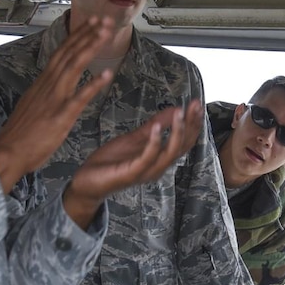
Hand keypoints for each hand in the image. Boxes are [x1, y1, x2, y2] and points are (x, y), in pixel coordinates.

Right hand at [0, 17, 117, 189]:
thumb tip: (54, 84)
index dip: (77, 36)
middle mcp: (48, 85)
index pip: (62, 52)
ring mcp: (54, 99)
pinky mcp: (60, 116)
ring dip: (90, 48)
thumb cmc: (20, 134)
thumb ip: (45, 92)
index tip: (91, 22)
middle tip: (104, 19)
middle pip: (69, 53)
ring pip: (73, 67)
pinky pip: (79, 98)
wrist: (8, 152)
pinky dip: (93, 85)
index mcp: (43, 83)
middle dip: (87, 34)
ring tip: (105, 33)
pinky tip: (106, 75)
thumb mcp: (32, 104)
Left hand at [61, 100, 204, 226]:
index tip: (197, 103)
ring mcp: (146, 171)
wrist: (87, 181)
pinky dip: (155, 143)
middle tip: (195, 105)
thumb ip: (154, 125)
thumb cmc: (111, 162)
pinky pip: (148, 158)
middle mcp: (158, 167)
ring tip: (180, 113)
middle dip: (191, 125)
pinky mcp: (132, 173)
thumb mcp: (135, 138)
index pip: (185, 140)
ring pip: (170, 153)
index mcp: (160, 158)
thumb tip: (175, 109)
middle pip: (182, 146)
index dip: (193, 123)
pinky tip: (158, 127)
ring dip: (177, 132)